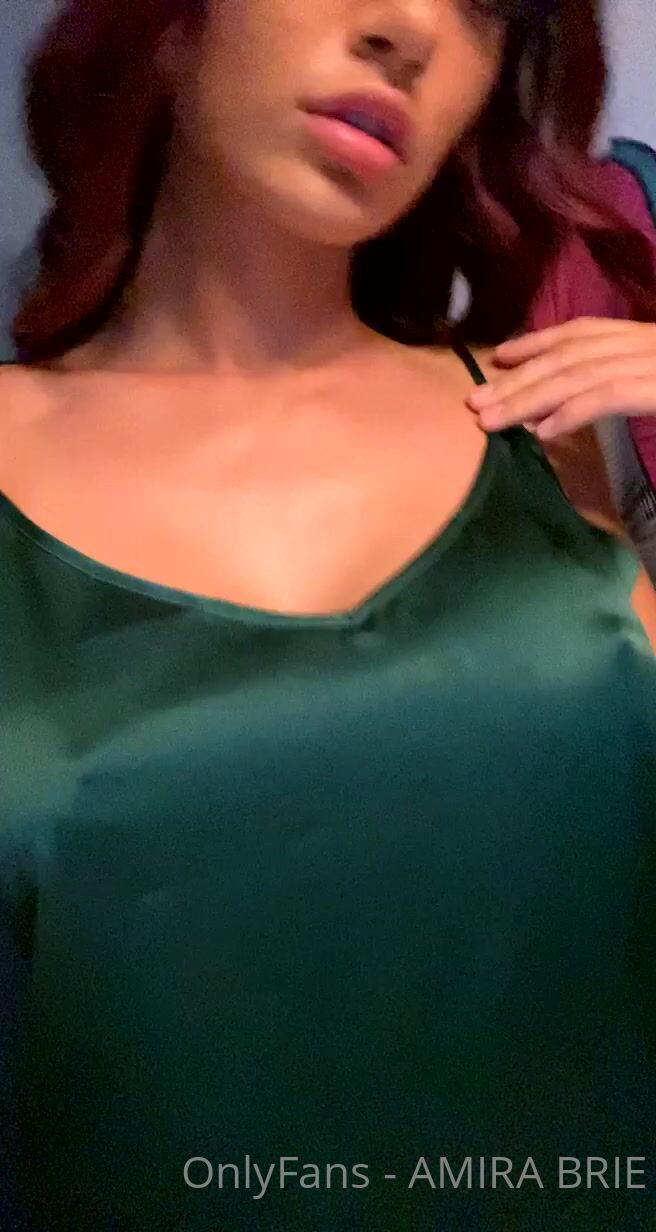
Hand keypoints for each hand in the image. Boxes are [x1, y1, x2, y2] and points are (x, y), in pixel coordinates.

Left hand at [467, 318, 655, 439]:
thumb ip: (625, 382)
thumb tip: (564, 408)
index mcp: (643, 336)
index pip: (581, 332)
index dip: (536, 343)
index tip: (498, 356)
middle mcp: (643, 342)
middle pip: (567, 356)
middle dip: (517, 378)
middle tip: (475, 400)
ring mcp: (652, 364)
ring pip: (577, 376)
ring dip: (528, 399)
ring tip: (491, 421)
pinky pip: (607, 397)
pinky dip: (571, 412)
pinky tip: (542, 432)